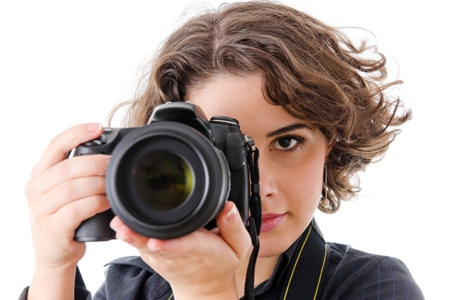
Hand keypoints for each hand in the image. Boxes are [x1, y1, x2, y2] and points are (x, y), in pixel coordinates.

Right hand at [25, 123, 110, 298]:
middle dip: (97, 163)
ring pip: (74, 187)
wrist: (55, 253)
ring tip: (114, 185)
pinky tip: (108, 201)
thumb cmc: (66, 217)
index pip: (55, 145)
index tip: (98, 126)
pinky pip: (78, 209)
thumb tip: (109, 152)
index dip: (77, 133)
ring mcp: (41, 208)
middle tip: (115, 164)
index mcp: (40, 173)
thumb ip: (77, 172)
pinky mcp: (52, 227)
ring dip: (99, 184)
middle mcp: (35, 188)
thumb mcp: (65, 190)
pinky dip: (97, 202)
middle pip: (69, 167)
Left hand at [110, 201, 251, 298]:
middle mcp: (178, 255)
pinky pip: (140, 244)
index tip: (156, 242)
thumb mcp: (239, 247)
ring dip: (131, 236)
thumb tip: (228, 207)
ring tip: (118, 224)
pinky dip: (129, 235)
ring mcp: (162, 257)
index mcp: (200, 250)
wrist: (204, 288)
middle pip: (157, 244)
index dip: (170, 244)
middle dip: (140, 236)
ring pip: (144, 245)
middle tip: (123, 226)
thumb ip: (235, 227)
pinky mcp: (153, 255)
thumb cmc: (220, 263)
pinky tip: (120, 225)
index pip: (185, 246)